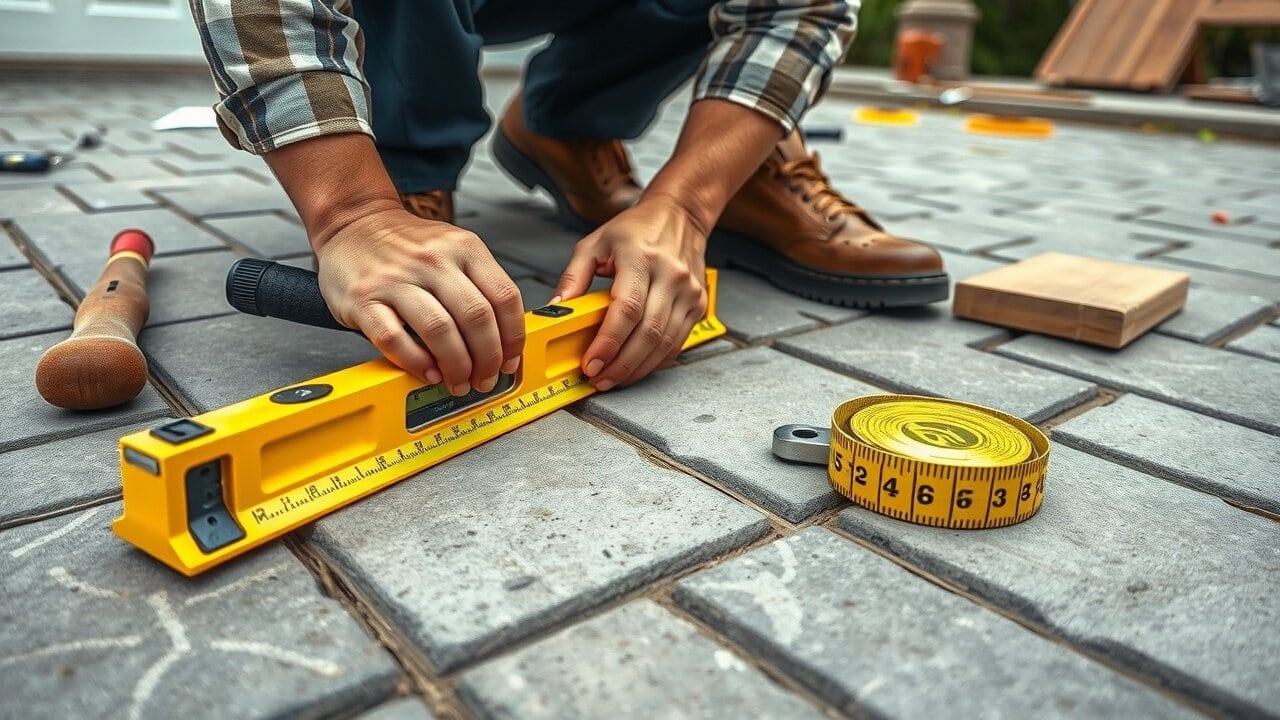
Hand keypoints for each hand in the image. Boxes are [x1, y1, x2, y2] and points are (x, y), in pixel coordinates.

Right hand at [314, 206, 523, 396]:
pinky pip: (395, 339)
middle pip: (476, 318)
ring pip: (440, 331)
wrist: (351, 222)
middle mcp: (432, 260)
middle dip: (487, 359)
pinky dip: (416, 363)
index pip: (504, 297)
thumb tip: (503, 337)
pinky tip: (427, 372)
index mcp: (463, 247)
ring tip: (458, 381)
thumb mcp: (452, 247)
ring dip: (456, 366)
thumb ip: (479, 283)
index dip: (513, 338)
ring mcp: (396, 279)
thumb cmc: (404, 244)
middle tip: (484, 379)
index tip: (509, 360)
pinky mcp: (364, 299)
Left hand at [553, 194, 707, 390]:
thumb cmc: (636, 229)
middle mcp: (670, 276)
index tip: (591, 362)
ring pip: (665, 343)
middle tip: (598, 379)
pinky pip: (677, 343)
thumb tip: (556, 310)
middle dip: (621, 364)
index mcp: (640, 258)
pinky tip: (635, 367)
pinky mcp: (698, 305)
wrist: (679, 216)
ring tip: (612, 378)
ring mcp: (688, 292)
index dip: (608, 342)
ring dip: (637, 368)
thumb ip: (572, 277)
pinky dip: (655, 361)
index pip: (627, 308)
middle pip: (648, 332)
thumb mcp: (594, 243)